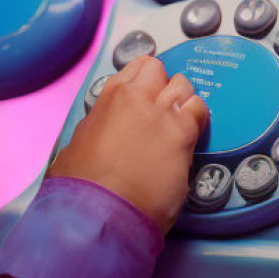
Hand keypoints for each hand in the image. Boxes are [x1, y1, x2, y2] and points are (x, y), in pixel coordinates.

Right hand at [47, 55, 208, 233]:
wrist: (100, 211)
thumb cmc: (83, 185)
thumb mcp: (78, 142)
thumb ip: (99, 125)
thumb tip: (105, 127)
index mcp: (111, 96)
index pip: (139, 65)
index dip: (144, 77)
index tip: (146, 88)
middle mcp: (139, 98)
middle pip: (163, 71)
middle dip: (163, 86)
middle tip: (160, 109)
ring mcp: (164, 115)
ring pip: (185, 87)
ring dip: (181, 101)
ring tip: (175, 123)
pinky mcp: (184, 138)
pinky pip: (200, 112)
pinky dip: (197, 120)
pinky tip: (188, 136)